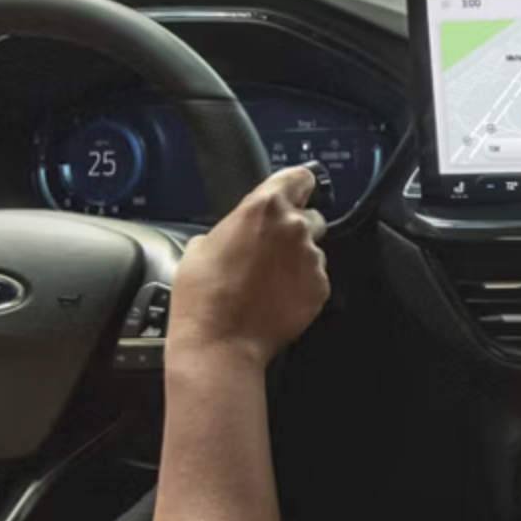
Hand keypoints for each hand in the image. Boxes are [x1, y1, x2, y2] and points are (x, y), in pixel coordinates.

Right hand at [168, 166, 330, 368]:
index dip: (298, 186)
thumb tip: (237, 233)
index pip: (300, 177)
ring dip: (296, 261)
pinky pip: (316, 279)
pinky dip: (301, 286)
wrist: (219, 343)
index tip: (297, 192)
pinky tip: (276, 298)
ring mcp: (311, 259)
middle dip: (294, 230)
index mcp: (265, 207)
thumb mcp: (200, 245)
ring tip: (268, 282)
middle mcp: (294, 228)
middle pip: (309, 217)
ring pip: (313, 251)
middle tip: (269, 252)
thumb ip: (231, 228)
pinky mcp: (320, 288)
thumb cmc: (204, 296)